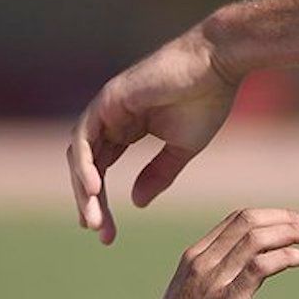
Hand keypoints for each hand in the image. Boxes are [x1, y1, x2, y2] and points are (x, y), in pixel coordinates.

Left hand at [70, 26, 242, 243]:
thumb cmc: (207, 100)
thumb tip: (135, 202)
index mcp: (127, 128)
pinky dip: (85, 165)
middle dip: (90, 201)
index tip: (106, 232)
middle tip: (99, 233)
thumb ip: (159, 173)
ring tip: (94, 220)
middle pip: (88, 165)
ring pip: (81, 155)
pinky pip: (85, 138)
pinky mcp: (107, 100)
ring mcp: (106, 107)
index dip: (102, 200)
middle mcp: (111, 118)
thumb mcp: (183, 148)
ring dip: (84, 190)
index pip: (103, 167)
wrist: (217, 65)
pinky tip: (93, 190)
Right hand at [130, 208, 298, 298]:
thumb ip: (219, 280)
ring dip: (295, 232)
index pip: (239, 219)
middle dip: (289, 219)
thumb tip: (253, 272)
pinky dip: (289, 256)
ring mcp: (211, 280)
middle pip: (251, 220)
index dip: (275, 216)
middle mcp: (201, 261)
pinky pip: (261, 266)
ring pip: (258, 237)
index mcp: (194, 257)